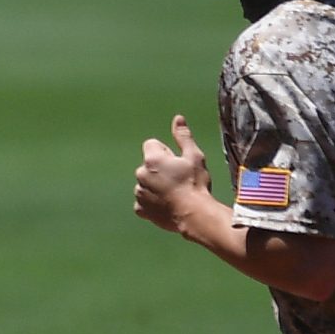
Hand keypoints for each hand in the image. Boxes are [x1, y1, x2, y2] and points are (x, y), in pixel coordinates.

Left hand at [134, 115, 214, 232]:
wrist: (194, 215)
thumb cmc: (195, 184)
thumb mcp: (194, 156)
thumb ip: (183, 136)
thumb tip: (178, 118)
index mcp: (152, 159)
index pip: (151, 145)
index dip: (166, 152)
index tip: (177, 162)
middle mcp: (140, 174)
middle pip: (148, 165)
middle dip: (160, 169)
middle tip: (178, 180)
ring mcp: (139, 193)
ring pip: (146, 183)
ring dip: (156, 185)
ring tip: (174, 194)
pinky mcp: (141, 209)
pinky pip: (144, 202)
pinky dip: (152, 202)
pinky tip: (167, 204)